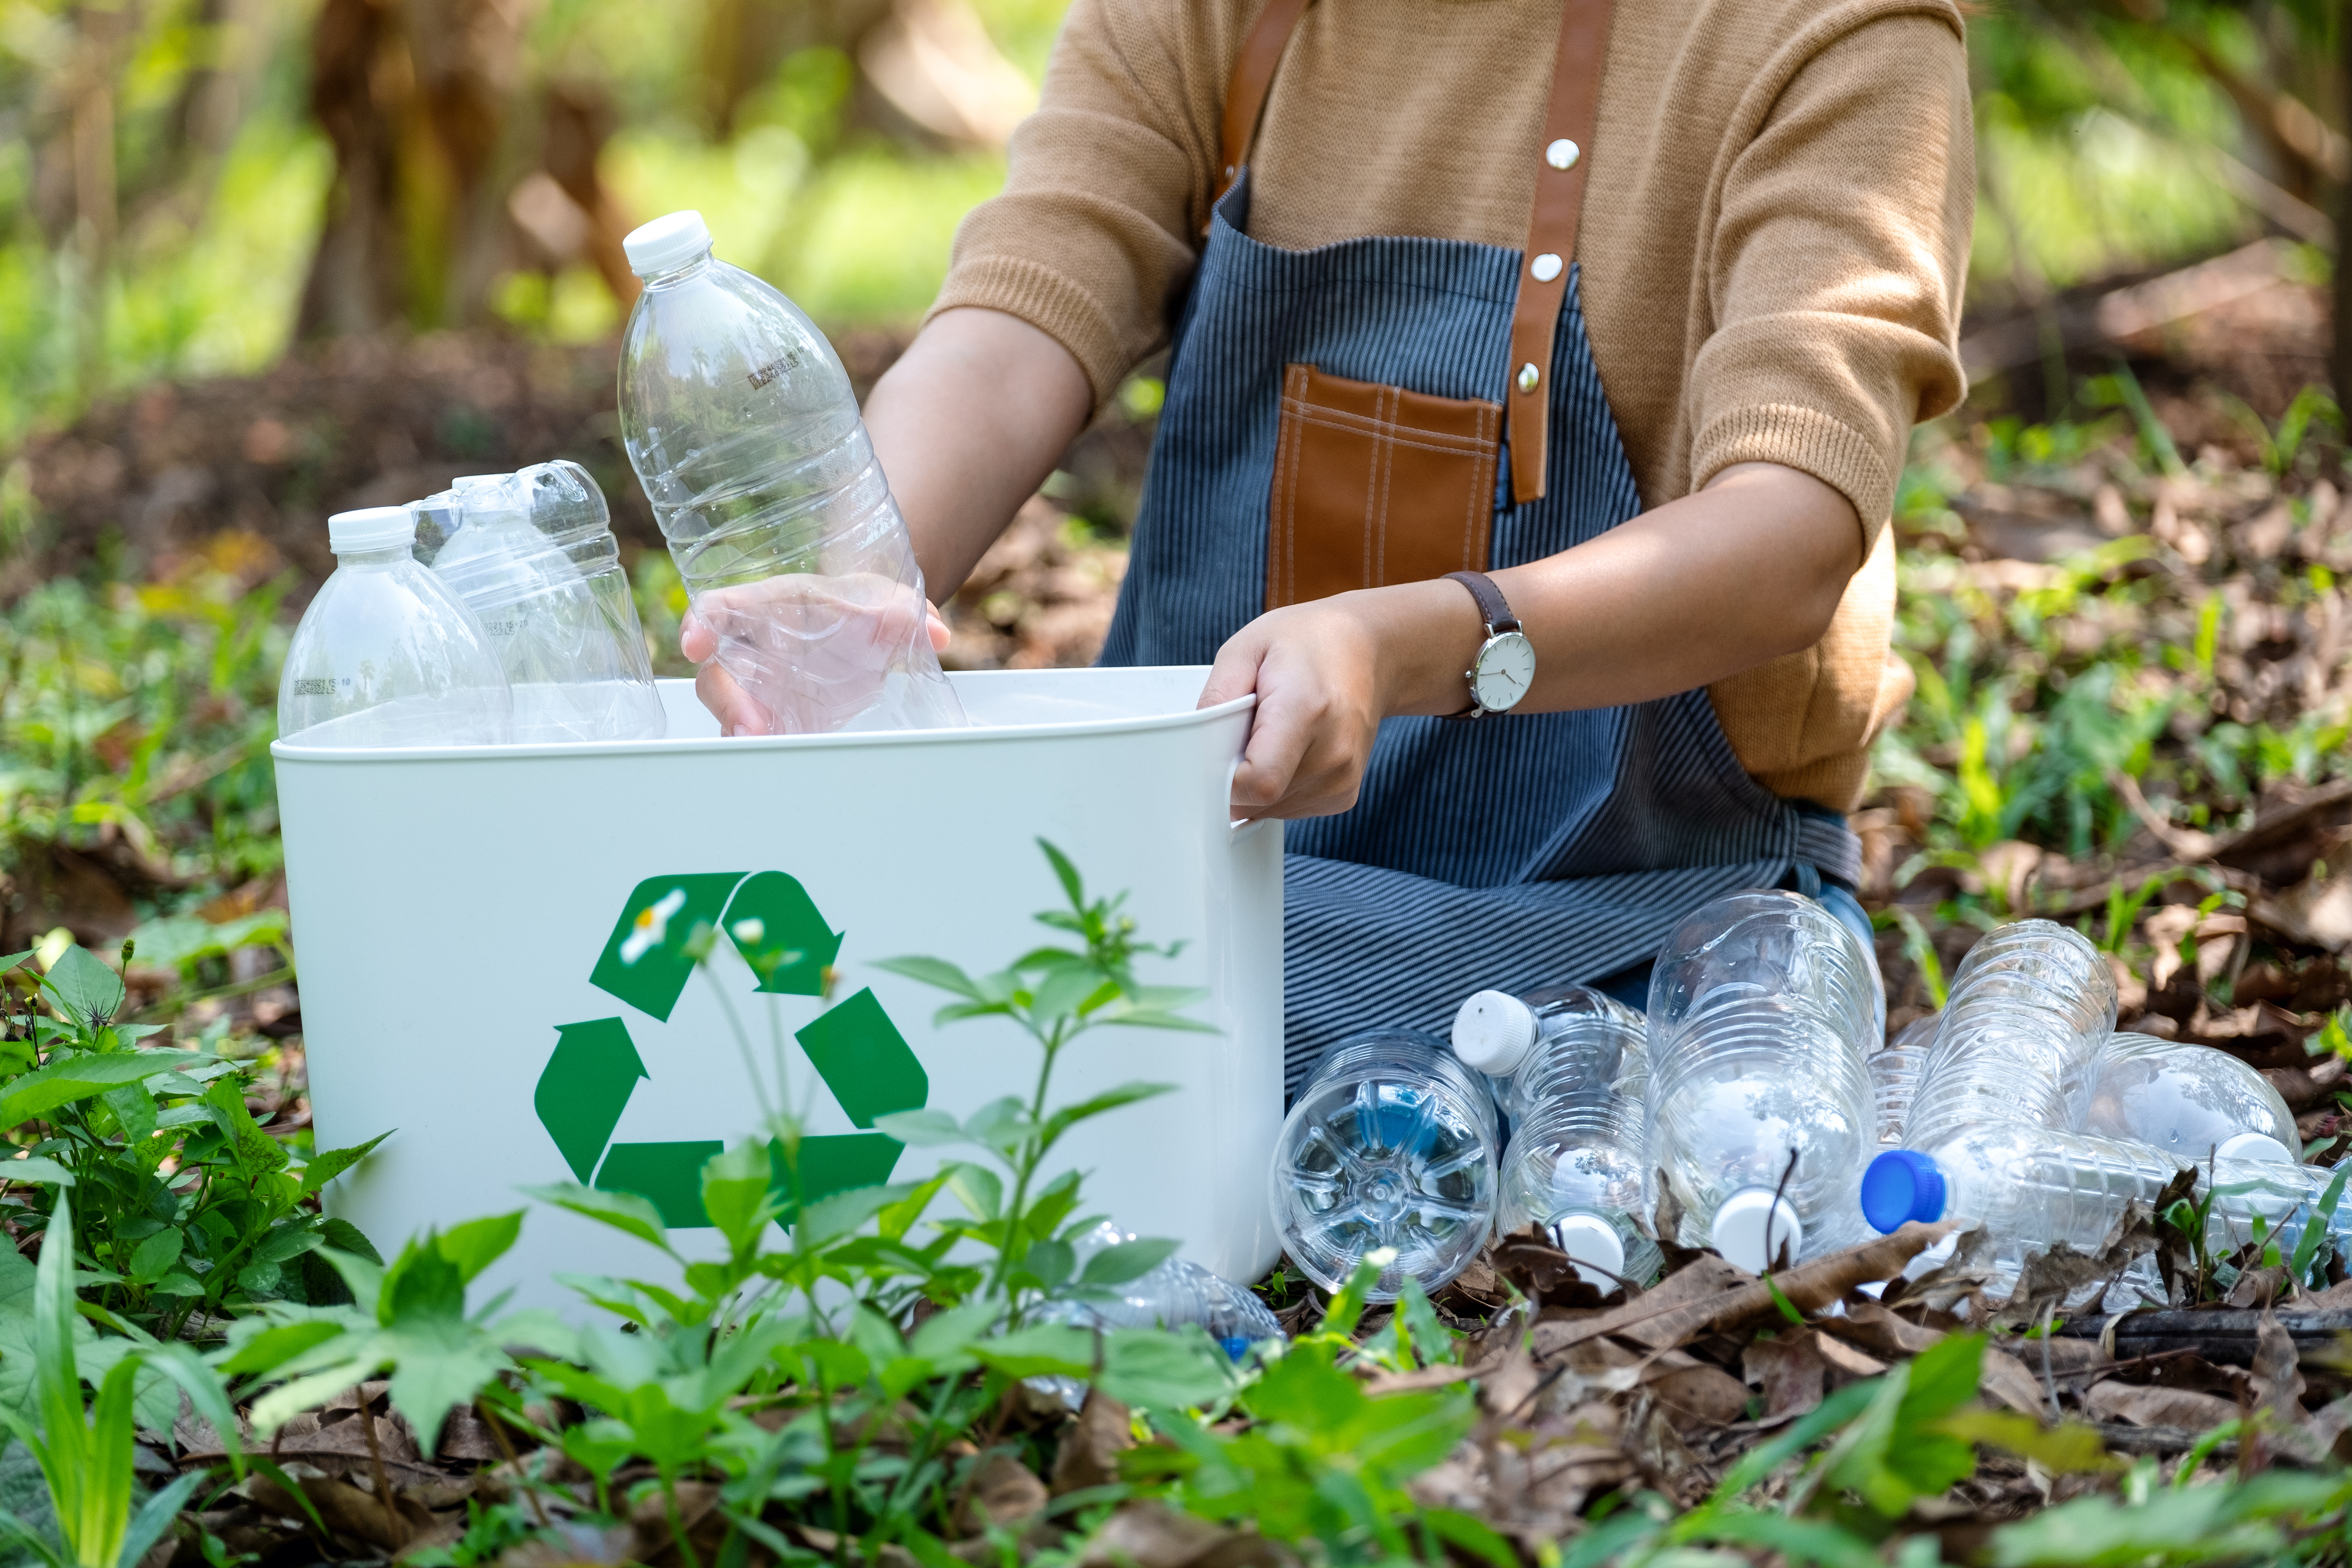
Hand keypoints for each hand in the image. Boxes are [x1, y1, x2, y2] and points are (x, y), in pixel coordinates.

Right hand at [682, 576, 951, 735]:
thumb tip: (936, 633)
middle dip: (728, 703)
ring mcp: (759, 690)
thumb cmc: (861, 608)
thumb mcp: (884, 603)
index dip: (699, 624)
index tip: (695, 644)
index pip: (719, 609)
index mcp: (767, 608)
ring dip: (743, 737)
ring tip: (769, 751)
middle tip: (753, 728)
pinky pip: (760, 742)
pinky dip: (769, 756)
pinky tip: (788, 768)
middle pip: (716, 676)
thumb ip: (906, 614)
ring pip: (732, 716)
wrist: (868, 632)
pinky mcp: (776, 721)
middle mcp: (751, 652)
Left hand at [1199, 589, 1467, 819]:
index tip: (1220, 753)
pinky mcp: (1344, 793)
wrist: (1367, 649)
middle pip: (1262, 801)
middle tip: (1247, 733)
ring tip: (1272, 736)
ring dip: (1258, 784)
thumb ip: (1217, 696)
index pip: (1258, 783)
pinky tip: (1289, 751)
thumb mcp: (1247, 648)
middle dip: (1238, 777)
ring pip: (1273, 810)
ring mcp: (1343, 776)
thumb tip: (1196, 747)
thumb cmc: (1306, 643)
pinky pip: (1292, 809)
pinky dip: (1279, 788)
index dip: (1226, 779)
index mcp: (1306, 710)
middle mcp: (1333, 751)